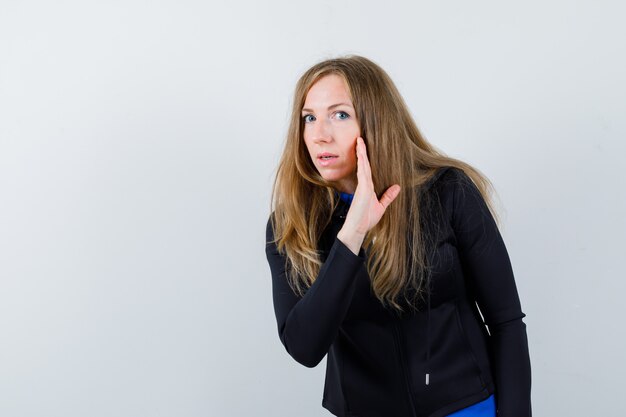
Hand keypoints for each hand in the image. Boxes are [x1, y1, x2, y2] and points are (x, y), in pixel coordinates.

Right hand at [338, 137, 400, 251]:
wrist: (357, 228)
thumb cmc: (365, 219)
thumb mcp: (381, 207)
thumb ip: (388, 196)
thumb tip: (397, 187)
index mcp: (368, 187)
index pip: (367, 168)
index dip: (365, 157)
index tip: (363, 147)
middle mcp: (364, 184)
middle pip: (363, 164)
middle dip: (362, 151)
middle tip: (360, 138)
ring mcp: (363, 186)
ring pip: (363, 166)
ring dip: (361, 153)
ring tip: (360, 141)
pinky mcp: (363, 189)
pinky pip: (363, 173)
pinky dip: (363, 163)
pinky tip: (362, 154)